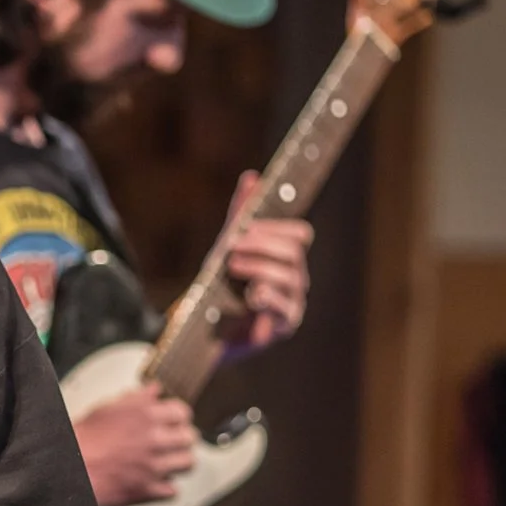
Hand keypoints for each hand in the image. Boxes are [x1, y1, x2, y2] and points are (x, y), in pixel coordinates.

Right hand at [74, 382, 198, 505]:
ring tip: (166, 461)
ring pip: (188, 463)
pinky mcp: (149, 490)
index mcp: (145, 415)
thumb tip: (154, 390)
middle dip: (181, 439)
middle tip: (170, 442)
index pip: (182, 412)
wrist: (69, 470)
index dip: (178, 417)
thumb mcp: (106, 409)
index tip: (173, 421)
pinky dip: (166, 488)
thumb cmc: (83, 440)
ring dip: (178, 462)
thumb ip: (135, 399)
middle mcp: (154, 439)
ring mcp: (154, 466)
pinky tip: (155, 481)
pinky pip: (173, 491)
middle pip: (189, 438)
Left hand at [220, 171, 313, 353]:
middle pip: (294, 253)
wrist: (205, 329)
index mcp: (286, 257)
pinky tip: (251, 295)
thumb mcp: (227, 246)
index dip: (275, 227)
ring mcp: (292, 303)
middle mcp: (295, 279)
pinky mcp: (282, 326)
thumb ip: (241, 214)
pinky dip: (269, 298)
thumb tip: (251, 177)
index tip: (245, 228)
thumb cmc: (222, 287)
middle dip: (263, 245)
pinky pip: (286, 310)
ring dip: (260, 267)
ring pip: (291, 278)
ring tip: (233, 267)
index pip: (299, 233)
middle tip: (233, 247)